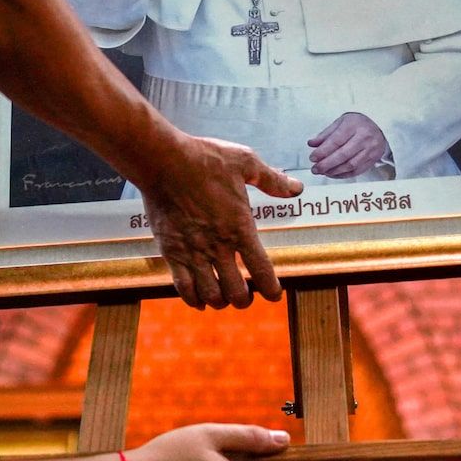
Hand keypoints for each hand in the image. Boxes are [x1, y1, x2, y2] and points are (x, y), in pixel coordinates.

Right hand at [136, 134, 301, 309]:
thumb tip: (297, 188)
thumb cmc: (205, 160)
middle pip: (236, 292)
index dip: (272, 290)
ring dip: (220, 300)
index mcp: (240, 228)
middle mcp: (218, 246)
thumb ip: (272, 180)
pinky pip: (183, 287)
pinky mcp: (171, 252)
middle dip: (244, 299)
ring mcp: (193, 252)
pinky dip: (193, 299)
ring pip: (210, 295)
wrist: (163, 161)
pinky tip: (199, 299)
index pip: (262, 272)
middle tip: (245, 295)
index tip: (274, 294)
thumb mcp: (246, 162)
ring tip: (223, 296)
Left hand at [308, 113, 389, 179]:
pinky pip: (356, 171)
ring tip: (323, 172)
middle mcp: (364, 138)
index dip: (323, 151)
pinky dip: (343, 175)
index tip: (313, 157)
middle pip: (343, 155)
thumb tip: (312, 144)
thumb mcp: (340, 122)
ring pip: (350, 165)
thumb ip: (325, 134)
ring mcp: (370, 150)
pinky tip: (333, 173)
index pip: (336, 141)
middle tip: (315, 169)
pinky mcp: (373, 160)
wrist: (379, 126)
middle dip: (326, 164)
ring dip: (334, 171)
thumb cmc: (357, 124)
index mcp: (353, 125)